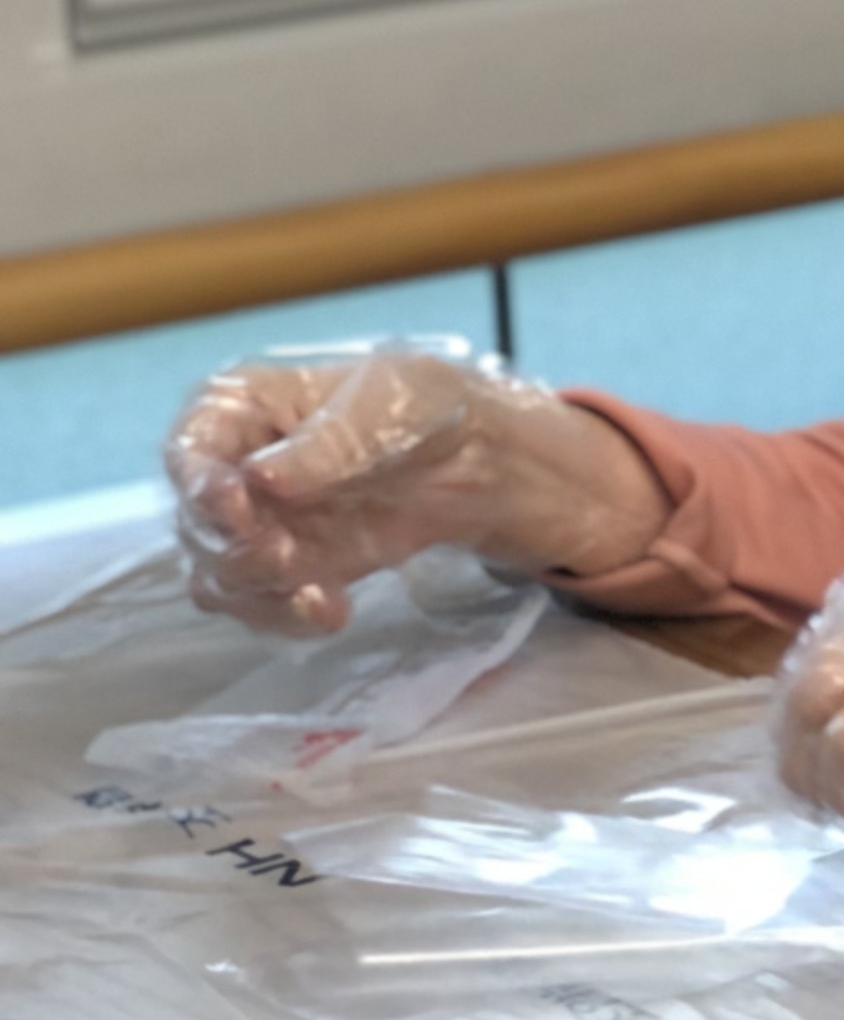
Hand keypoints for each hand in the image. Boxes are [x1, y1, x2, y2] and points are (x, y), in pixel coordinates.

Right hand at [164, 345, 668, 634]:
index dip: (199, 484)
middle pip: (197, 522)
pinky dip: (285, 616)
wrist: (478, 458)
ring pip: (219, 572)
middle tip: (284, 558)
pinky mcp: (291, 568)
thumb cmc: (421, 406)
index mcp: (243, 407)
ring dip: (260, 595)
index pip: (190, 449)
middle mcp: (233, 467)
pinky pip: (261, 602)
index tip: (236, 509)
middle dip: (234, 549)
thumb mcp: (384, 403)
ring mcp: (258, 523)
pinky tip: (331, 614)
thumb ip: (324, 443)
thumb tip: (262, 477)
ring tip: (322, 602)